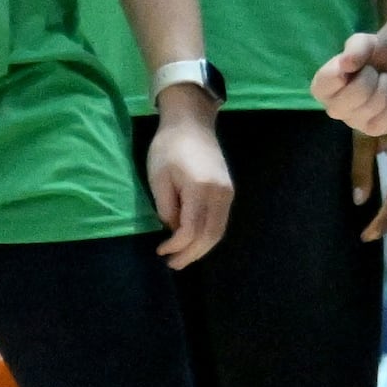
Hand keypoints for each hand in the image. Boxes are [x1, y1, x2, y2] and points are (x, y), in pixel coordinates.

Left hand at [145, 95, 234, 266]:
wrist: (192, 122)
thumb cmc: (168, 147)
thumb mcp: (158, 178)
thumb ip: (167, 208)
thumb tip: (174, 230)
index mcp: (199, 188)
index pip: (191, 230)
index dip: (176, 246)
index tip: (160, 251)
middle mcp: (219, 194)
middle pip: (210, 235)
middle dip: (191, 254)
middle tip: (173, 264)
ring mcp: (227, 193)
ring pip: (219, 231)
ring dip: (202, 248)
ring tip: (183, 257)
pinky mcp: (228, 191)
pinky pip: (221, 221)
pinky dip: (209, 236)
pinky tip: (195, 241)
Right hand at [311, 28, 386, 138]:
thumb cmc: (373, 55)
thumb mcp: (365, 42)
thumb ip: (355, 48)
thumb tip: (346, 63)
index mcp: (322, 87)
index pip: (330, 79)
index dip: (347, 67)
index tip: (354, 64)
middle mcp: (333, 109)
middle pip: (358, 93)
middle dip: (372, 76)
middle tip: (373, 72)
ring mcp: (353, 122)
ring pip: (377, 104)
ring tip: (383, 81)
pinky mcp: (373, 130)